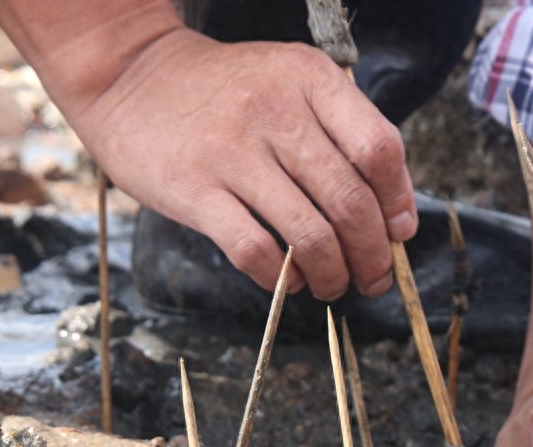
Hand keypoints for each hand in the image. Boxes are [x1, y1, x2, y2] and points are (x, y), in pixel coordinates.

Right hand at [70, 28, 416, 297]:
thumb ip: (343, 134)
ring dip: (334, 275)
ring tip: (335, 285)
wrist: (132, 75)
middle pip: (350, 202)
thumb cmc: (230, 92)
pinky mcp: (194, 189)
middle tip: (375, 277)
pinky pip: (255, 251)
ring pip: (310, 235)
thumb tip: (395, 218)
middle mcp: (276, 111)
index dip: (398, 202)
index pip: (379, 150)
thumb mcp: (292, 83)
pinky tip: (291, 281)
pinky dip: (283, 279)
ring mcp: (232, 151)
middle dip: (373, 255)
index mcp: (310, 80)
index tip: (399, 233)